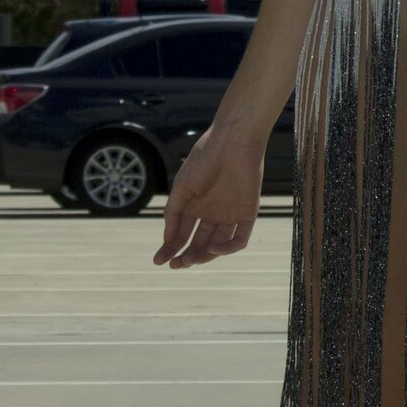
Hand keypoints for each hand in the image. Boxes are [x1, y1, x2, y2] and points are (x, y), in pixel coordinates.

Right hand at [152, 123, 265, 267]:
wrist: (232, 142)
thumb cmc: (204, 160)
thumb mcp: (182, 188)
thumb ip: (173, 214)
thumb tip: (167, 240)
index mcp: (195, 206)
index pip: (182, 234)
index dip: (170, 248)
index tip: (158, 261)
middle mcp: (212, 213)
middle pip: (198, 242)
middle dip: (186, 255)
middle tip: (177, 264)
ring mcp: (230, 215)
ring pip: (217, 245)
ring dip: (204, 255)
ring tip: (190, 259)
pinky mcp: (248, 214)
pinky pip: (239, 239)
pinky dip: (226, 248)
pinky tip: (212, 247)